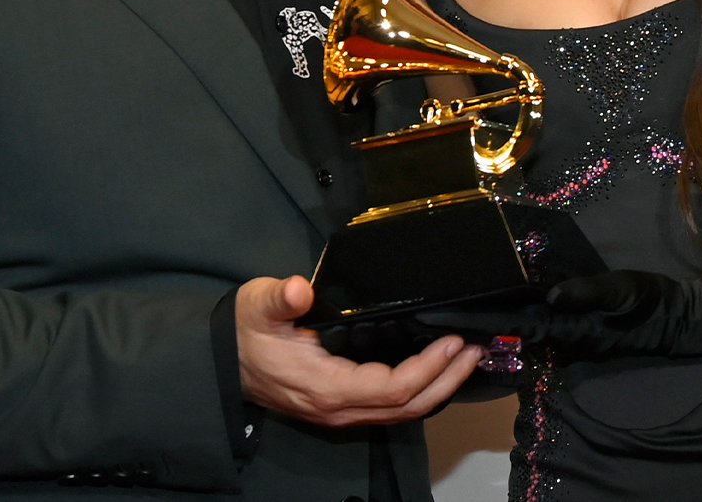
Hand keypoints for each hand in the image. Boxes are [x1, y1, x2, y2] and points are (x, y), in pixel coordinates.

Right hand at [236, 276, 481, 425]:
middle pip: (408, 406)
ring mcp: (341, 412)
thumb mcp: (258, 306)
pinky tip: (435, 368)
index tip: (452, 342)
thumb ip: (280, 298)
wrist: (224, 361)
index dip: (428, 369)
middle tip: (476, 349)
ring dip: (438, 387)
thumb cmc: (246, 332)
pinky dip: (420, 390)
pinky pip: (390, 406)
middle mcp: (339, 408)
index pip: (392, 388)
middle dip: (447, 380)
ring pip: (402, 412)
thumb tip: (300, 288)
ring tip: (466, 358)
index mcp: (325, 386)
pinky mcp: (342, 407)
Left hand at [418, 271, 686, 359]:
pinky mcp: (567, 329)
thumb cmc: (648, 304)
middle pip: (500, 330)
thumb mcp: (622, 292)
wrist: (674, 319)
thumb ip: (588, 293)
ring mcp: (561, 334)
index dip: (469, 320)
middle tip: (421, 311)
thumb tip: (553, 295)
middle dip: (461, 323)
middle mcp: (556, 334)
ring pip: (510, 330)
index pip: (505, 323)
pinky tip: (487, 308)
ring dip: (478, 322)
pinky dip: (502, 319)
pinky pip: (526, 326)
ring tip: (441, 309)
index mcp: (563, 325)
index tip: (433, 314)